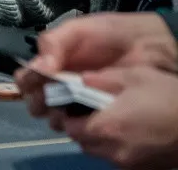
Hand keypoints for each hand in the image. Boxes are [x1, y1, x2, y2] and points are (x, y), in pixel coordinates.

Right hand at [15, 13, 177, 119]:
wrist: (148, 46)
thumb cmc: (111, 34)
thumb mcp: (78, 29)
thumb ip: (54, 43)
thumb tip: (38, 67)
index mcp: (51, 62)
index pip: (27, 77)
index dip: (26, 82)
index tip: (35, 83)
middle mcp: (60, 83)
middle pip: (36, 100)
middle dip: (38, 102)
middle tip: (50, 99)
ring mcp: (79, 99)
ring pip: (54, 115)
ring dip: (54, 115)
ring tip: (65, 110)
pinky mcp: (97, 112)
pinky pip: (79, 123)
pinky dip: (75, 124)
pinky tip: (81, 118)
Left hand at [61, 65, 177, 169]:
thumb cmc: (168, 97)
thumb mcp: (134, 76)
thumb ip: (102, 79)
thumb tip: (81, 80)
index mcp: (107, 127)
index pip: (70, 128)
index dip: (68, 116)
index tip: (72, 104)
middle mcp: (114, 150)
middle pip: (83, 143)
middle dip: (82, 127)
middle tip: (91, 111)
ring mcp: (129, 164)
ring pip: (99, 153)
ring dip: (98, 139)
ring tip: (112, 121)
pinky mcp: (143, 169)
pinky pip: (118, 159)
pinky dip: (116, 148)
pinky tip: (129, 132)